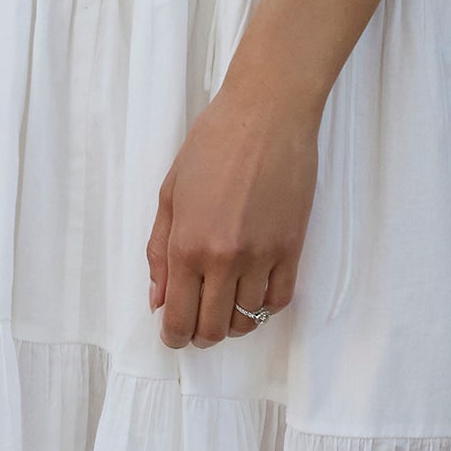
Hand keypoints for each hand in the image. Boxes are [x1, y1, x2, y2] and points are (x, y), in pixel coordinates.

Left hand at [149, 71, 319, 348]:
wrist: (267, 114)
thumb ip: (159, 251)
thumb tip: (158, 299)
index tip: (174, 336)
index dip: (174, 336)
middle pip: (213, 327)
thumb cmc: (213, 144)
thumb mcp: (170, 193)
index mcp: (187, 245)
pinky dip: (264, 307)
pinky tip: (253, 294)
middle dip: (201, 336)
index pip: (179, 316)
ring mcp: (262, 256)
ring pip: (248, 319)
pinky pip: (280, 299)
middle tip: (197, 327)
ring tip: (225, 307)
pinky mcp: (292, 247)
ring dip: (233, 323)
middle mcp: (224, 258)